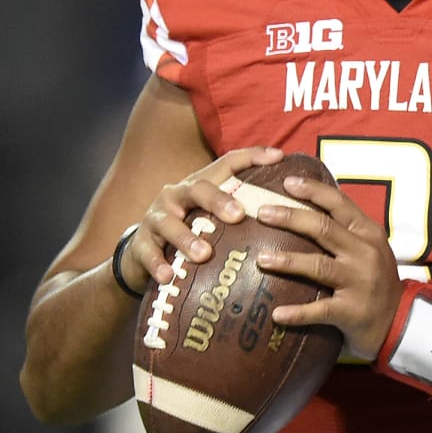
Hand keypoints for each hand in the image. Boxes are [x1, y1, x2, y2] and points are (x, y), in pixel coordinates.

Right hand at [119, 146, 286, 293]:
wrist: (142, 256)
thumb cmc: (190, 234)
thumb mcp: (213, 219)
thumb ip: (241, 214)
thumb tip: (291, 215)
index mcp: (200, 186)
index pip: (227, 164)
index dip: (252, 157)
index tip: (278, 157)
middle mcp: (177, 195)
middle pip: (198, 189)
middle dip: (218, 200)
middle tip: (238, 215)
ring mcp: (156, 218)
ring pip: (169, 222)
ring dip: (187, 238)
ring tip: (204, 254)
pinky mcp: (141, 244)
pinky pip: (147, 252)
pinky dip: (157, 264)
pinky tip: (168, 275)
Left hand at [251, 175, 402, 361]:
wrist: (402, 322)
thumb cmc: (376, 281)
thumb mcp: (369, 249)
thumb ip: (344, 231)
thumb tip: (303, 208)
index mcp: (368, 233)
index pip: (339, 204)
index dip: (313, 191)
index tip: (287, 182)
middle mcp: (365, 253)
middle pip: (324, 228)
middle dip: (290, 217)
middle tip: (262, 213)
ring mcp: (360, 282)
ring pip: (319, 266)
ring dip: (288, 261)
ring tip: (261, 258)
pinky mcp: (352, 312)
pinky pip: (320, 311)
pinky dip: (297, 313)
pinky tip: (277, 315)